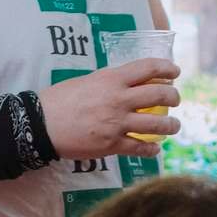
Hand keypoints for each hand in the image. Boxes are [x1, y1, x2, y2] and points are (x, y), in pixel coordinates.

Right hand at [38, 58, 180, 159]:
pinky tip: (155, 149)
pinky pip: (140, 147)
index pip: (148, 67)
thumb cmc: (59, 100)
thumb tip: (125, 82)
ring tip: (174, 126)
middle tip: (175, 99)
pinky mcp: (112, 144)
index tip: (175, 71)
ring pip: (157, 124)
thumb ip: (108, 82)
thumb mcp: (86, 81)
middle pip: (160, 94)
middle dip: (174, 96)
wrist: (40, 124)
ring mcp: (117, 123)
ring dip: (171, 125)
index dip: (167, 68)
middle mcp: (119, 99)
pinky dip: (151, 149)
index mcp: (112, 79)